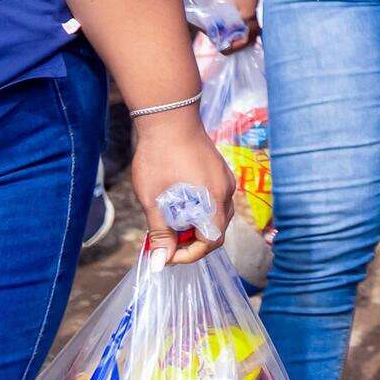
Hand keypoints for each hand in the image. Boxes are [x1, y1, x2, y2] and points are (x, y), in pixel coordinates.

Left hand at [131, 112, 232, 264]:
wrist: (169, 118)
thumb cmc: (159, 157)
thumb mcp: (154, 199)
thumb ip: (161, 232)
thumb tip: (160, 262)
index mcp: (213, 200)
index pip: (211, 241)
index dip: (188, 255)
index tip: (164, 256)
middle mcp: (226, 192)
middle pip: (216, 231)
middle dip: (190, 242)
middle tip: (162, 243)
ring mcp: (225, 181)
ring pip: (215, 216)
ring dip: (193, 227)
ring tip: (167, 225)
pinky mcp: (219, 173)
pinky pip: (214, 201)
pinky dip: (197, 212)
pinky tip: (176, 206)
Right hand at [207, 0, 259, 51]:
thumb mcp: (248, 13)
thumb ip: (248, 30)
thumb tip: (249, 40)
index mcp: (209, 26)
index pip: (224, 48)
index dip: (240, 46)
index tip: (251, 37)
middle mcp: (208, 24)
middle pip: (227, 41)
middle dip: (243, 39)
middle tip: (256, 32)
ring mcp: (213, 18)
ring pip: (230, 33)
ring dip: (244, 32)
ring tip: (256, 26)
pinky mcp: (219, 12)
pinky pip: (229, 24)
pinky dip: (241, 25)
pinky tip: (252, 21)